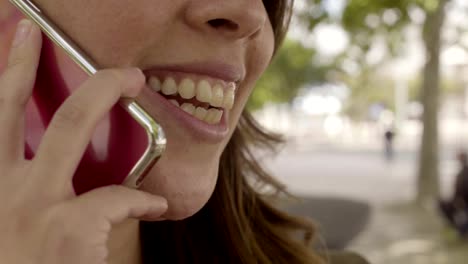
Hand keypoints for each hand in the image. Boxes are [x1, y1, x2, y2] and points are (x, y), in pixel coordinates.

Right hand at [0, 20, 166, 263]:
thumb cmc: (28, 263)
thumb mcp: (16, 220)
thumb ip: (28, 186)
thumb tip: (56, 157)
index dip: (1, 73)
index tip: (14, 36)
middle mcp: (0, 190)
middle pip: (10, 104)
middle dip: (27, 61)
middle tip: (39, 32)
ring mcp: (32, 206)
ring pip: (69, 124)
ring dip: (103, 91)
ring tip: (131, 78)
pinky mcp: (67, 229)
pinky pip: (119, 196)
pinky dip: (143, 199)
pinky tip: (155, 206)